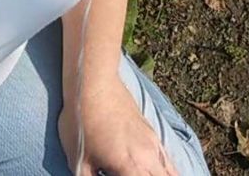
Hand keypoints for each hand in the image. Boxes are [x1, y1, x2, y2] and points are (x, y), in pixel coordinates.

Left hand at [57, 78, 179, 175]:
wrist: (92, 82)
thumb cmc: (81, 119)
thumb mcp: (78, 158)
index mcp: (131, 167)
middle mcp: (148, 157)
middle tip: (126, 174)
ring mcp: (153, 143)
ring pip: (171, 173)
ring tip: (144, 174)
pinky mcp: (152, 131)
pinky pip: (168, 160)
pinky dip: (167, 171)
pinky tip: (156, 172)